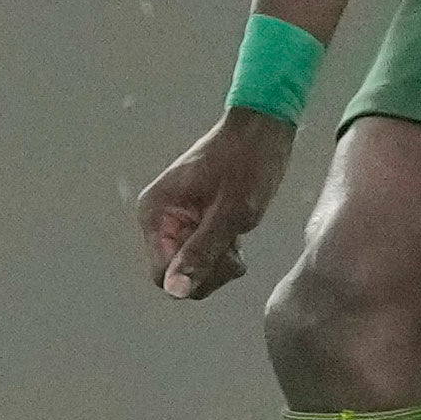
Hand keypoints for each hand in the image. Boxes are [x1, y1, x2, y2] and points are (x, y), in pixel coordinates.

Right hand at [138, 105, 298, 299]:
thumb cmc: (248, 162)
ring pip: (192, 270)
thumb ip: (201, 252)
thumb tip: (175, 290)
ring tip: (237, 234)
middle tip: (235, 245)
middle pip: (176, 276)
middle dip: (209, 270)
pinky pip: (203, 257)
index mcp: (156, 214)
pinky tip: (237, 231)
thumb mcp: (230, 212)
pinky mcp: (194, 225)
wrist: (264, 129)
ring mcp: (176, 223)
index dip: (194, 277)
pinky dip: (223, 254)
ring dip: (219, 263)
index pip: (163, 274)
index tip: (225, 256)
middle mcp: (159, 221)